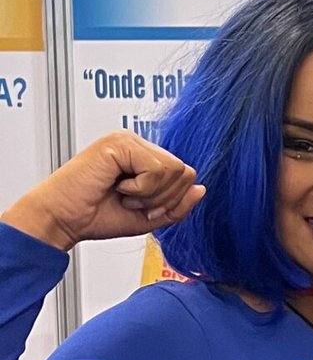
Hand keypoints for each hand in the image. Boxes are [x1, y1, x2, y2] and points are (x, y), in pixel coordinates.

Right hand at [2, 134, 203, 251]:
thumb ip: (176, 206)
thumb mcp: (148, 217)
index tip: (144, 209)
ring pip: (174, 170)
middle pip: (185, 171)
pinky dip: (141, 188)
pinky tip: (118, 187)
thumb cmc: (95, 215)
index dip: (171, 200)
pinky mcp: (119, 143)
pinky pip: (156, 169)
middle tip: (132, 202)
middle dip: (163, 199)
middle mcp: (138, 144)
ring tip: (124, 194)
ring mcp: (128, 140)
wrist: (63, 219)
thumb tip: (201, 189)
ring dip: (151, 194)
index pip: (185, 175)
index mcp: (144, 158)